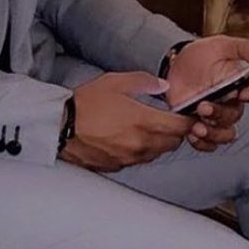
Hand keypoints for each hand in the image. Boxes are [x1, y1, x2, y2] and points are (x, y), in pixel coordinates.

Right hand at [59, 72, 193, 171]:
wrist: (59, 126)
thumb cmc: (85, 103)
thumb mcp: (115, 82)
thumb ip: (143, 82)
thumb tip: (163, 85)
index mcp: (143, 121)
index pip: (180, 127)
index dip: (188, 122)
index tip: (188, 116)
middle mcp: (140, 144)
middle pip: (173, 144)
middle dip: (175, 132)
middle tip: (169, 120)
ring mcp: (129, 158)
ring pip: (156, 154)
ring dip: (159, 143)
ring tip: (148, 129)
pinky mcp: (117, 167)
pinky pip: (138, 160)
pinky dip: (140, 151)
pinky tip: (129, 139)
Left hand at [165, 36, 248, 152]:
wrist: (175, 64)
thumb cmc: (201, 54)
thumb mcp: (220, 45)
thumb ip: (241, 47)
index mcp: (238, 84)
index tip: (241, 93)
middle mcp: (230, 103)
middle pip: (235, 115)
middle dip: (221, 114)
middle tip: (203, 106)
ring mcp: (215, 117)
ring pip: (225, 134)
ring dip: (214, 134)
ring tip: (197, 127)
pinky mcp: (199, 125)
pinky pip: (207, 143)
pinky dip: (202, 143)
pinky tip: (191, 135)